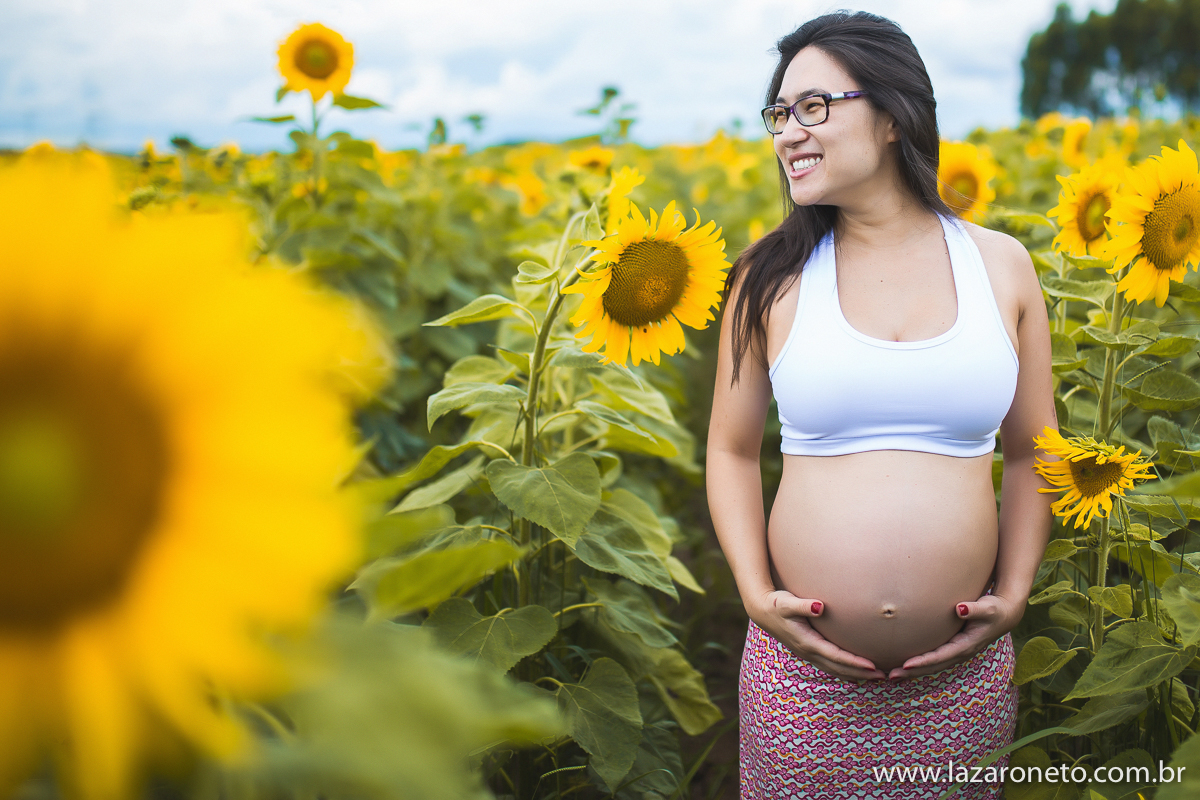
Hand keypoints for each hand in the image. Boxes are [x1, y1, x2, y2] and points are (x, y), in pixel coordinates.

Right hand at [748, 589, 886, 681]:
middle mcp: (808, 652)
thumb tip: (820, 606)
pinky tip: (854, 673)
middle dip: (861, 673)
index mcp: (807, 642)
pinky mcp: (807, 651)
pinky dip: (843, 671)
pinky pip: (829, 666)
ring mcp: (807, 653)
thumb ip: (804, 605)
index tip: (873, 666)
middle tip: (883, 676)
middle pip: (838, 668)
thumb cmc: (777, 603)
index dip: (855, 662)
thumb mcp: (788, 602)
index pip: (836, 656)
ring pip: (834, 670)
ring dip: (855, 674)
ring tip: (874, 677)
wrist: (761, 610)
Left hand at [886, 591, 1025, 680]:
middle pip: (933, 666)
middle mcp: (960, 652)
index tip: (906, 665)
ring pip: (932, 665)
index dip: (923, 661)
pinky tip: (905, 665)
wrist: (1004, 615)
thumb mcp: (988, 608)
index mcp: (966, 646)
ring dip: (913, 671)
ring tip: (891, 675)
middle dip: (912, 672)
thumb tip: (960, 609)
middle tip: (890, 676)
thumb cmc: (995, 609)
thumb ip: (975, 609)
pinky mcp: (953, 648)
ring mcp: (956, 652)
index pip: (941, 656)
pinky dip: (919, 664)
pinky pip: (934, 659)